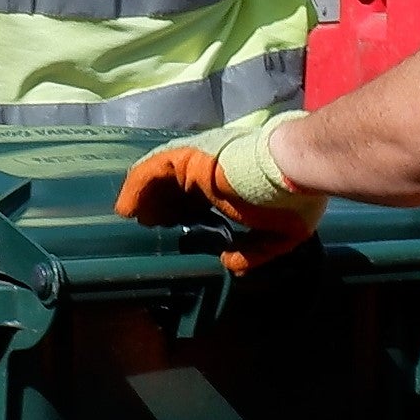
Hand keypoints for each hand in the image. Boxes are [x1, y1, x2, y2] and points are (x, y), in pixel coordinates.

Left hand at [115, 114, 328, 266]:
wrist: (293, 167)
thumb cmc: (292, 197)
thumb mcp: (282, 234)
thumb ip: (255, 251)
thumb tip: (231, 262)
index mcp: (232, 181)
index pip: (201, 195)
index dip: (186, 211)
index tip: (177, 227)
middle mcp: (213, 167)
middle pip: (177, 186)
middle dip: (163, 206)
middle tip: (151, 225)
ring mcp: (198, 160)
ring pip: (160, 178)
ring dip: (146, 198)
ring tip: (133, 217)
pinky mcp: (187, 157)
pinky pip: (152, 170)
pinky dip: (136, 188)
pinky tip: (126, 208)